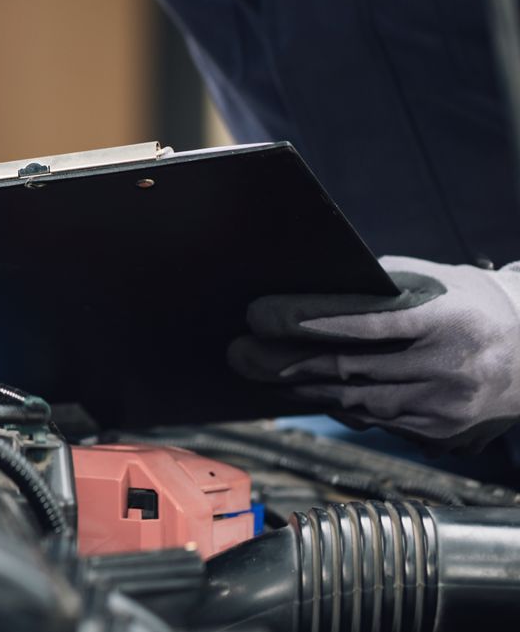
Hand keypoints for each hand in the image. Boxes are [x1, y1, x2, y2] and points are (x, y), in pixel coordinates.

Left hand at [229, 256, 519, 451]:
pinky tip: (308, 392)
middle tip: (240, 354)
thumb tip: (311, 288)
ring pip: (358, 402)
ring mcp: (447, 404)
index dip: (308, 321)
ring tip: (262, 373)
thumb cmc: (471, 305)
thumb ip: (380, 286)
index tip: (260, 317)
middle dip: (287, 361)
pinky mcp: (442, 430)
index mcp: (448, 318)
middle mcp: (450, 364)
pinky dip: (339, 407)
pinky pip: (377, 421)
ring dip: (304, 388)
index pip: (366, 321)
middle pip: (351, 368)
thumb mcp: (436, 282)